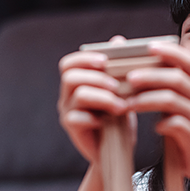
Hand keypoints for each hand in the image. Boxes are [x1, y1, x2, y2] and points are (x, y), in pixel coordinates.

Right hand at [57, 42, 131, 163]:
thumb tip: (118, 40)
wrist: (118, 150)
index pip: (69, 63)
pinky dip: (96, 117)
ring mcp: (67, 113)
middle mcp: (66, 96)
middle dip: (98, 78)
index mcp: (76, 83)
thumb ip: (117, 68)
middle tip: (118, 86)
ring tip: (122, 106)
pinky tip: (109, 121)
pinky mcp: (72, 130)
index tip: (105, 61)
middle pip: (70, 76)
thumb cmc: (119, 118)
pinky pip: (77, 118)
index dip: (85, 58)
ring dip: (104, 98)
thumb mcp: (121, 92)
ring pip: (78, 95)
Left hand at [125, 42, 189, 185]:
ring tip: (128, 103)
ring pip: (172, 100)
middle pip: (176, 78)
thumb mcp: (185, 106)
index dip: (170, 51)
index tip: (149, 47)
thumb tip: (140, 72)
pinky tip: (152, 128)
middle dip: (150, 75)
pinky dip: (159, 124)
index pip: (188, 61)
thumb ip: (170, 90)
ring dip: (146, 99)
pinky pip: (175, 124)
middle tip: (129, 77)